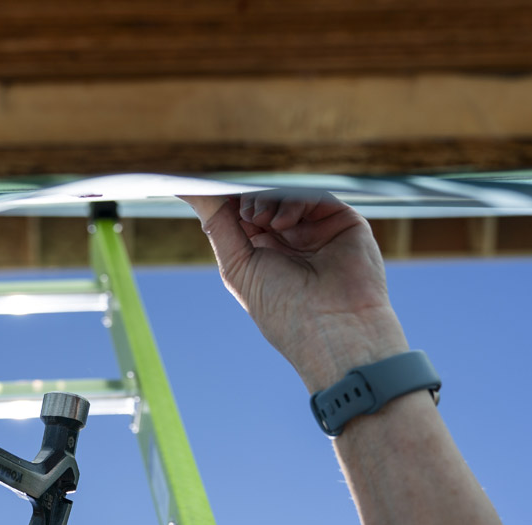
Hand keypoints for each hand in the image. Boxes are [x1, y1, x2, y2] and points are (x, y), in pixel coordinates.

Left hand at [181, 190, 408, 392]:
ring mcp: (316, 229)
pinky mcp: (342, 221)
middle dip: (246, 200)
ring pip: (287, 194)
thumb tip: (188, 190)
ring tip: (260, 220)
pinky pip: (315, 195)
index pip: (240, 214)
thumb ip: (216, 223)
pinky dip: (294, 200)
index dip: (227, 201)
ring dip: (266, 200)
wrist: (331, 329)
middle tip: (242, 212)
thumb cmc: (282, 309)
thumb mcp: (237, 265)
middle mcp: (290, 239)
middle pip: (262, 199)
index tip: (208, 188)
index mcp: (262, 253)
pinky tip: (282, 222)